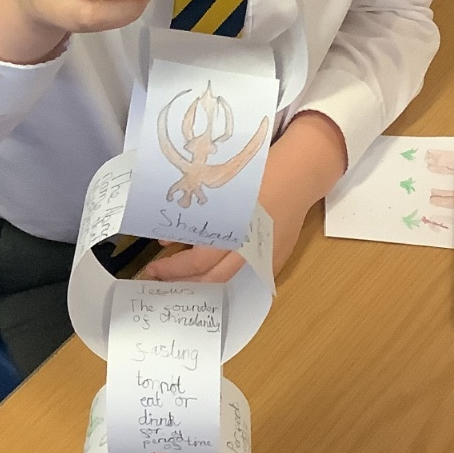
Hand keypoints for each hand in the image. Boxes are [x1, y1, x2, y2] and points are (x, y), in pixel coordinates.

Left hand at [140, 111, 347, 284]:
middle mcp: (250, 248)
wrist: (301, 173)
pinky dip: (226, 270)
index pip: (199, 261)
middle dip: (182, 279)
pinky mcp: (276, 256)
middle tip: (160, 277)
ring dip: (202, 277)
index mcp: (235, 229)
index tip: (152, 269)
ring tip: (181, 273)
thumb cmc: (260, 174)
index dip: (173, 269)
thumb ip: (197, 217)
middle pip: (212, 276)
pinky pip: (247, 271)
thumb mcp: (223, 190)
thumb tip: (168, 238)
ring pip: (228, 277)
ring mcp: (266, 255)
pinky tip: (213, 266)